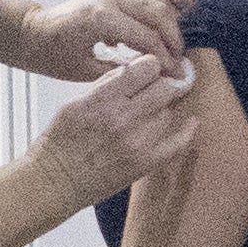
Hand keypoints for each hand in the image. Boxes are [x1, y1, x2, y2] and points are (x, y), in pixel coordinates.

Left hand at [18, 0, 185, 83]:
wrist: (32, 33)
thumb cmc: (53, 56)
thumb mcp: (86, 71)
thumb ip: (121, 71)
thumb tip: (153, 74)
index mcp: (102, 19)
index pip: (148, 38)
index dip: (166, 58)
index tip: (175, 75)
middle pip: (160, 13)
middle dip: (175, 39)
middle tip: (179, 61)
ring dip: (170, 23)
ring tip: (174, 48)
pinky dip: (158, 11)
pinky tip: (161, 32)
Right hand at [31, 48, 196, 211]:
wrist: (56, 182)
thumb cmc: (60, 142)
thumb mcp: (74, 103)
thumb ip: (105, 85)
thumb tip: (132, 70)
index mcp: (103, 100)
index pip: (145, 69)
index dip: (150, 65)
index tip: (148, 68)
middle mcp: (124, 119)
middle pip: (163, 88)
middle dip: (160, 84)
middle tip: (153, 87)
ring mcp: (138, 142)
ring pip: (169, 112)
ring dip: (163, 108)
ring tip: (150, 111)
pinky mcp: (145, 163)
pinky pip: (177, 144)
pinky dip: (187, 131)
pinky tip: (192, 122)